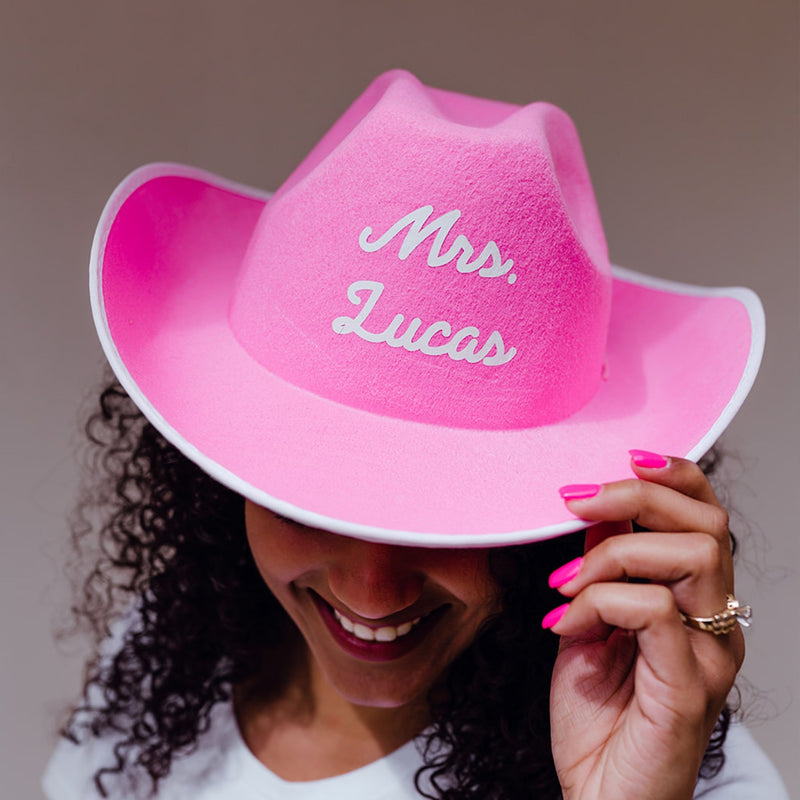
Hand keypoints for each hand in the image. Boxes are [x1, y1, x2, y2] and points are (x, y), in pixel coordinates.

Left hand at [547, 453, 743, 799]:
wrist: (600, 797)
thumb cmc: (598, 717)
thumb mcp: (591, 622)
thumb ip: (603, 568)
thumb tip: (595, 511)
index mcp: (697, 602)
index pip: (707, 517)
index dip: (674, 475)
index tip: (623, 456)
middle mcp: (717, 623)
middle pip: (705, 523)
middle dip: (633, 496)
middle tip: (574, 503)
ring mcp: (710, 654)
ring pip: (690, 556)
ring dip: (612, 554)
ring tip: (564, 584)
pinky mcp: (691, 685)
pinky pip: (654, 609)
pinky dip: (598, 602)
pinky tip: (563, 625)